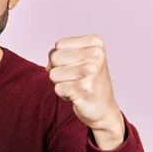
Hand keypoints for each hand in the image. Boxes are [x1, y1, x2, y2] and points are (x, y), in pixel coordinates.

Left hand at [46, 34, 124, 149]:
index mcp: (95, 42)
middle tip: (76, 78)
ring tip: (77, 86)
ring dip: (61, 83)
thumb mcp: (79, 59)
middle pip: (54, 57)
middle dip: (59, 70)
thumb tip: (48, 67)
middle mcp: (96, 54)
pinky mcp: (84, 89)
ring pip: (53, 73)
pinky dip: (64, 94)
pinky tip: (78, 95)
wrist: (104, 109)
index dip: (62, 58)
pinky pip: (57, 88)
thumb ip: (59, 54)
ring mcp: (91, 72)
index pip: (59, 45)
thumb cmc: (88, 81)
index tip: (77, 66)